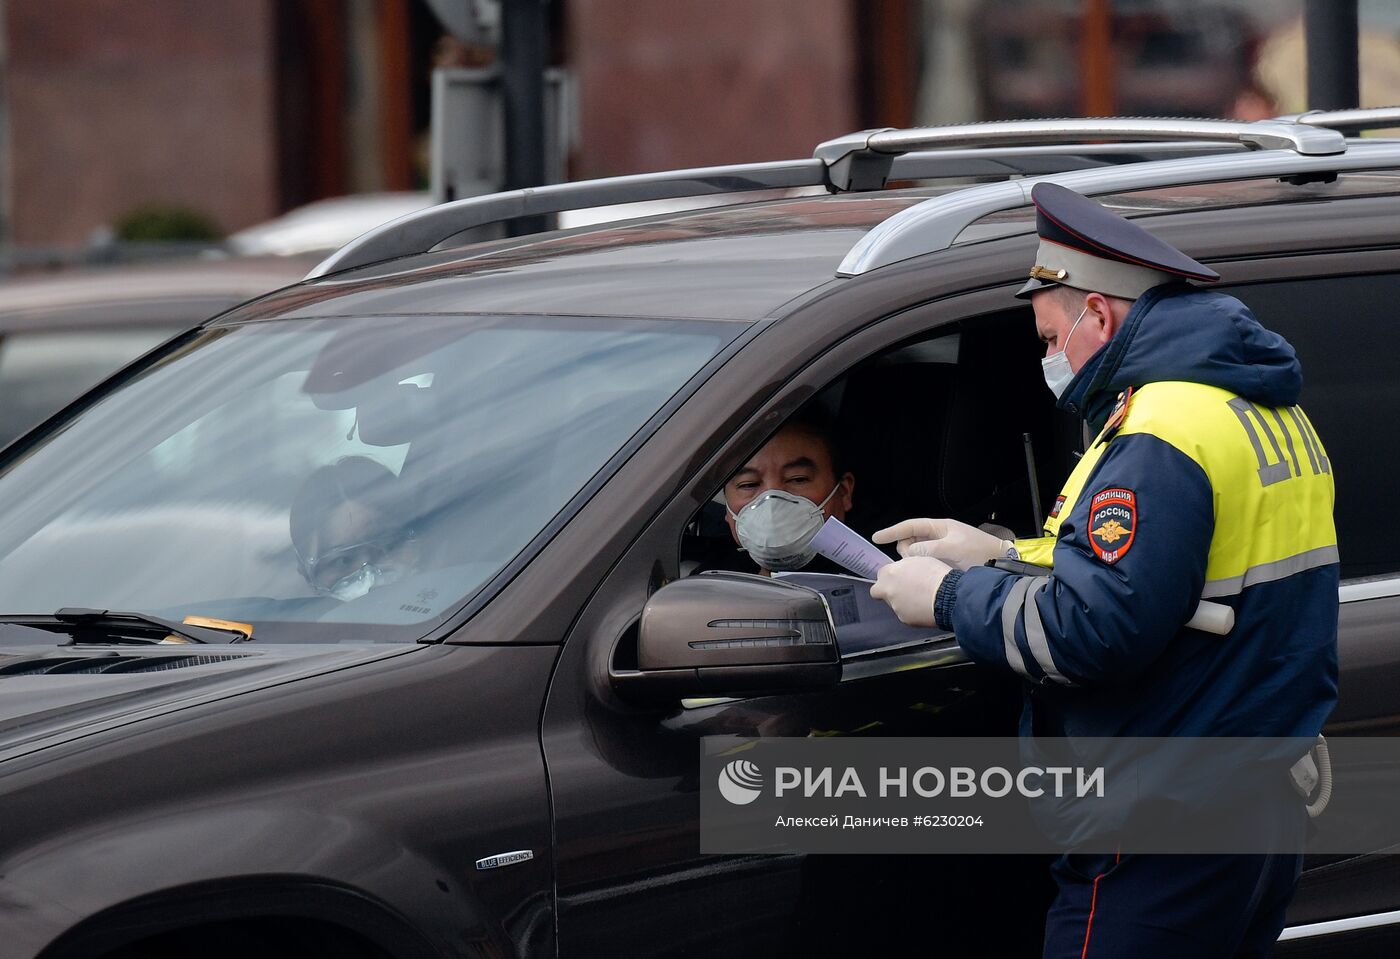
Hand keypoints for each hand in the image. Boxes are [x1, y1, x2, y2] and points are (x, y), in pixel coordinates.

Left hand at [870, 556, 950, 626]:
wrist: (948, 595)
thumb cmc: (937, 576)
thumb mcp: (919, 560)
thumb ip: (904, 566)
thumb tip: (902, 569)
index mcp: (890, 573)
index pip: (881, 574)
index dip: (890, 576)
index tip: (897, 577)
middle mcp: (888, 590)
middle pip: (878, 591)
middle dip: (886, 591)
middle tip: (902, 589)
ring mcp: (895, 606)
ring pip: (893, 603)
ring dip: (902, 601)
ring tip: (920, 598)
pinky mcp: (904, 619)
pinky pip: (904, 614)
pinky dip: (911, 612)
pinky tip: (924, 607)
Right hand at [872, 517, 1009, 570]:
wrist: (1000, 565)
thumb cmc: (978, 552)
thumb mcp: (952, 548)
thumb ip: (927, 549)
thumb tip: (908, 554)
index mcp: (940, 528)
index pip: (910, 526)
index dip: (892, 532)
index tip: (876, 538)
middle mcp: (938, 538)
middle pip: (910, 541)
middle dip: (906, 551)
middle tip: (913, 562)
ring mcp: (941, 551)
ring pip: (916, 555)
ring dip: (914, 561)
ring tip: (923, 570)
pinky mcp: (944, 565)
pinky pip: (925, 565)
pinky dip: (920, 569)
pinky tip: (924, 576)